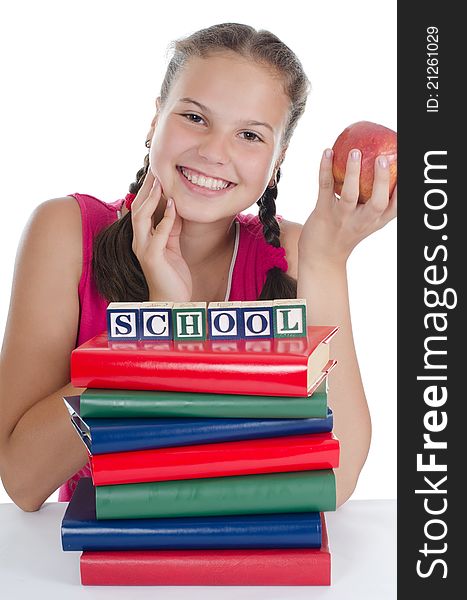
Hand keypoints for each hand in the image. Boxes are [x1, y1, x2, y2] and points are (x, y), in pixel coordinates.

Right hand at [131, 170, 192, 301]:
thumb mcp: (172, 245)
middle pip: (137, 208)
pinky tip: (174, 206)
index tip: (156, 172)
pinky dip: (166, 219)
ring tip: (160, 183)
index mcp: (143, 238)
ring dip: (151, 199)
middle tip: (155, 170)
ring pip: (141, 218)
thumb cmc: (172, 274)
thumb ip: (170, 227)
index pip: (141, 208)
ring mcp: (144, 249)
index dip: (147, 190)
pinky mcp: (153, 258)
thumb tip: (174, 207)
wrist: (172, 300)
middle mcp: (139, 241)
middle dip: (146, 188)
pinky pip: (158, 234)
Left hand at [298, 148, 396, 267]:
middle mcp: (362, 221)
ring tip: (355, 152)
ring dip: (352, 173)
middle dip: (382, 180)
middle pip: (377, 203)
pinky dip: (325, 169)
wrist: (321, 256)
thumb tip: (385, 165)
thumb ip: (377, 200)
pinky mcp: (323, 213)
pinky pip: (325, 188)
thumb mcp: (367, 220)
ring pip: (350, 195)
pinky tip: (327, 152)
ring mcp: (342, 218)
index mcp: (376, 221)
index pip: (395, 206)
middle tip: (383, 158)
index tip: (405, 168)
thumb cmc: (346, 232)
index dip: (402, 190)